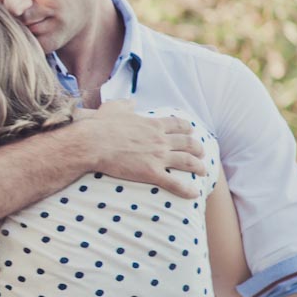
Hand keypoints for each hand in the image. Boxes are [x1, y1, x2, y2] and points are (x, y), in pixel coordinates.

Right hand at [80, 101, 205, 198]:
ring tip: (203, 170)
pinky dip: (186, 190)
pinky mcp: (151, 173)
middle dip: (197, 147)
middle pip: (187, 143)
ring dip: (198, 166)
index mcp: (153, 124)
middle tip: (202, 152)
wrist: (93, 143)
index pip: (177, 124)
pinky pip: (174, 183)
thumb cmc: (101, 125)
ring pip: (186, 162)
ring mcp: (158, 156)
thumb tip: (132, 101)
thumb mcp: (115, 107)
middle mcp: (160, 139)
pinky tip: (194, 194)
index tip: (192, 130)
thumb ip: (126, 104)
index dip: (187, 127)